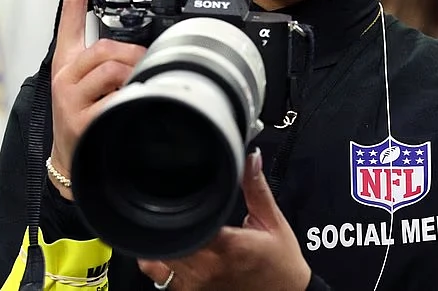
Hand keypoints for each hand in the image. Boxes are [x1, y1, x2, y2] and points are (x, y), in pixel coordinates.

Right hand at [49, 0, 146, 199]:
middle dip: (133, 59)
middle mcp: (64, 74)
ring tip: (133, 98)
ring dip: (133, 80)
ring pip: (112, 67)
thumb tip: (140, 49)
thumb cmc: (87, 121)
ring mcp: (69, 98)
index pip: (70, 10)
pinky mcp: (79, 120)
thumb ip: (112, 62)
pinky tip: (125, 115)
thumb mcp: (94, 86)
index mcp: (68, 59)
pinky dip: (129, 103)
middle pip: (106, 46)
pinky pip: (115, 98)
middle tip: (142, 78)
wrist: (73, 168)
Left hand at [138, 149, 312, 290]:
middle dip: (169, 221)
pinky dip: (157, 261)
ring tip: (172, 225)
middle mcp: (209, 268)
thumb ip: (257, 188)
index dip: (180, 207)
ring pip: (160, 259)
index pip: (190, 224)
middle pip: (170, 239)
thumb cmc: (281, 262)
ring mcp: (198, 284)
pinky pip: (160, 277)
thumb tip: (251, 158)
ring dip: (162, 240)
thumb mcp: (272, 221)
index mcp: (229, 246)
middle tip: (177, 206)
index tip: (181, 194)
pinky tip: (167, 246)